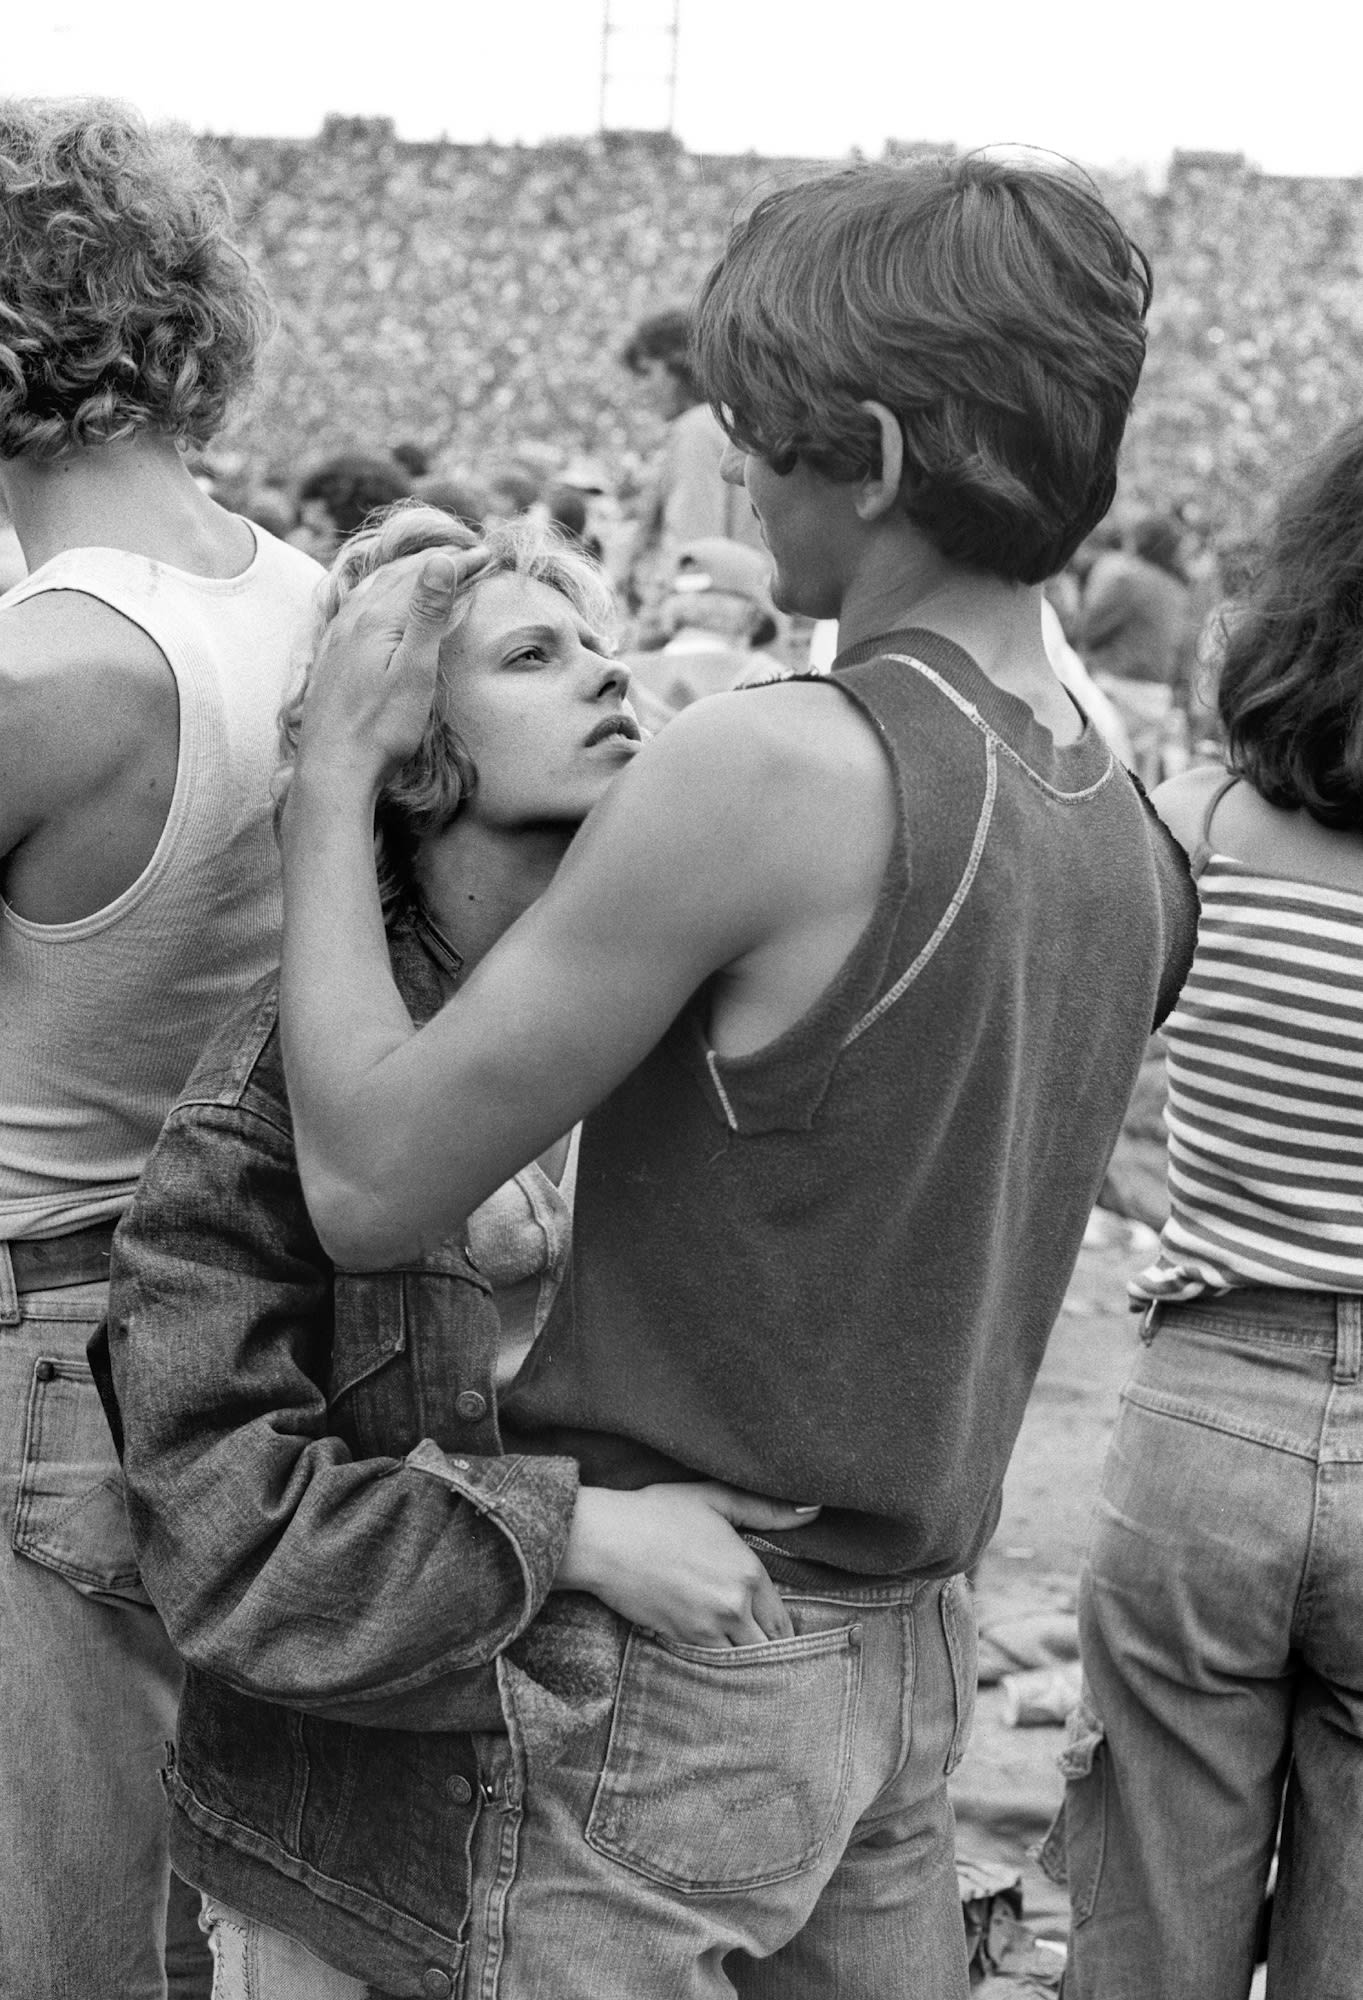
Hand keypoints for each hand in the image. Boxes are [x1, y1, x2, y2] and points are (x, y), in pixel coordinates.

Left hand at [296, 547, 490, 787]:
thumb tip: (440, 561)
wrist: (333, 768)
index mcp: (377, 619)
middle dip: (435, 561)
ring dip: (406, 571)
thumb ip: (427, 614)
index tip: (489, 555)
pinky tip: (379, 600)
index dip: (459, 563)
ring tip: (429, 566)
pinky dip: (381, 589)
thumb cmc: (380, 729)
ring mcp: (338, 637)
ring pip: (374, 586)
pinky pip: (357, 604)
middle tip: (468, 554)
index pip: (424, 576)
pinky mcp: (331, 655)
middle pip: (398, 575)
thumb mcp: (414, 671)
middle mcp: (353, 620)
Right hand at [553, 1482, 819, 1647]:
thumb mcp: (715, 1499)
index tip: (779, 1631)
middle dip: (772, 1653)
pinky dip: (718, 1665)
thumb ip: (766, 1509)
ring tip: (746, 1660)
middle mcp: (734, 1607)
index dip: (784, 1630)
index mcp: (749, 1574)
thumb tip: (813, 1511)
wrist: (606, 1540)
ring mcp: (706, 1629)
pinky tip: (717, 1659)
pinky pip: (712, 1665)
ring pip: (742, 1663)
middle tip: (768, 1652)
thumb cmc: (658, 1513)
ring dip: (746, 1662)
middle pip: (768, 1649)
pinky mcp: (679, 1641)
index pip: (784, 1621)